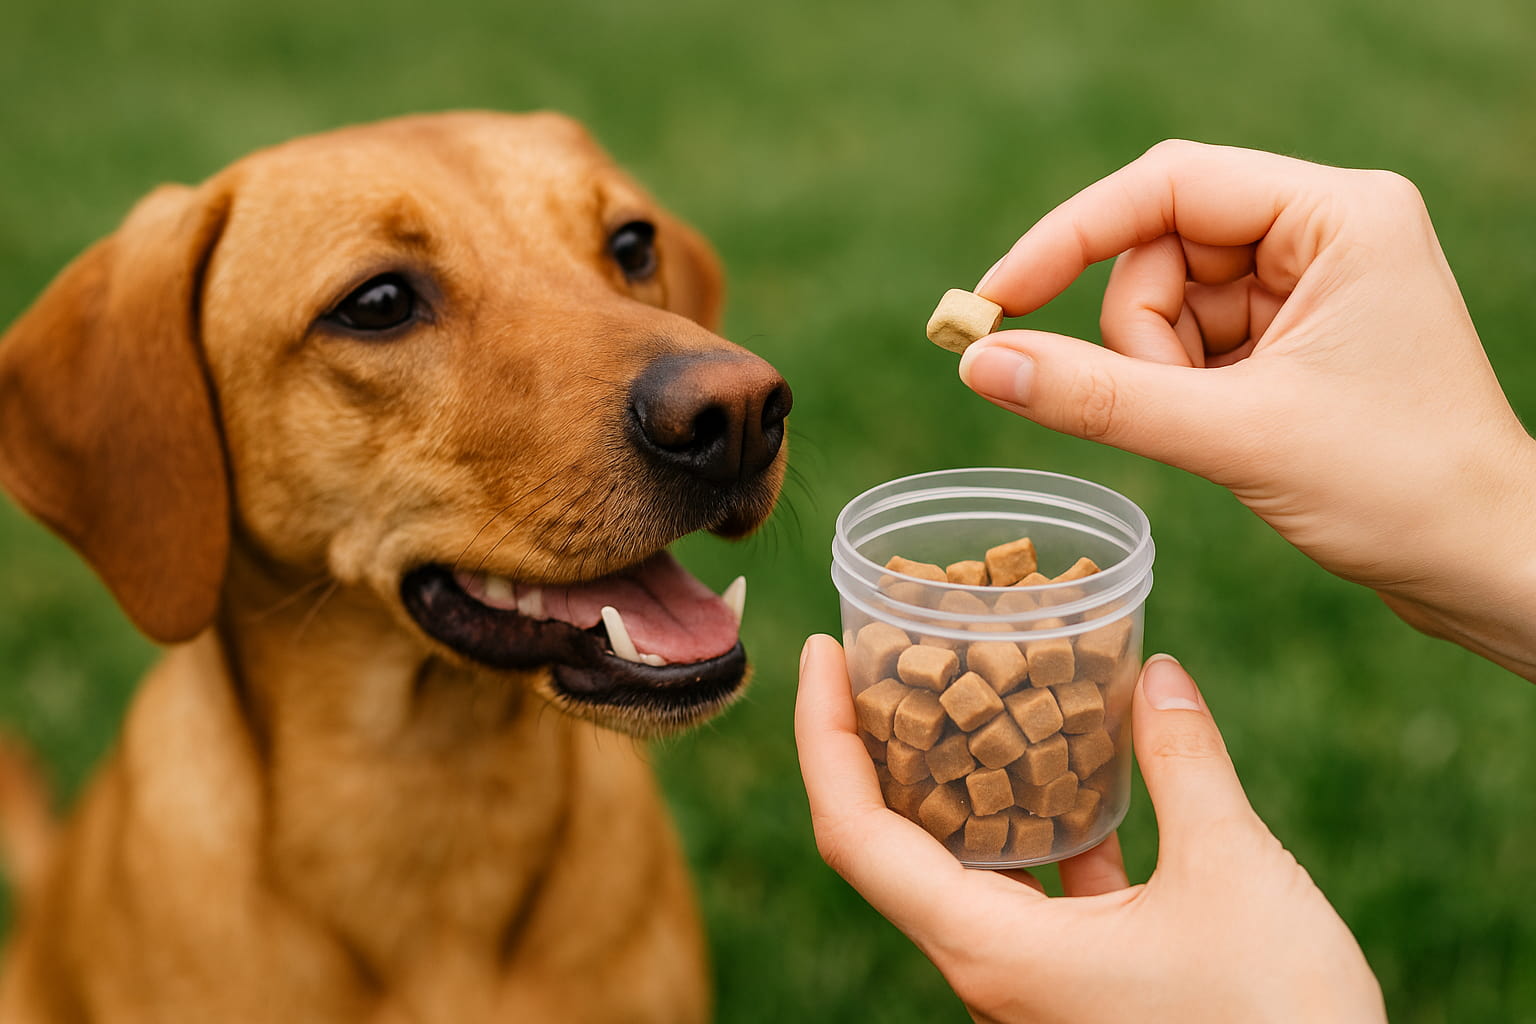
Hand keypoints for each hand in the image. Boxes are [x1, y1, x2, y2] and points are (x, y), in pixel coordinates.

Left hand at [795, 634, 1385, 1023]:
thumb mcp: (1235, 873)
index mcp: (990, 949)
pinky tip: (1074, 777)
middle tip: (893, 656)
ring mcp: (1026, 989)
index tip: (820, 654)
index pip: (854, 834)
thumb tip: (1158, 675)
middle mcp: (986, 973)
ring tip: (973, 692)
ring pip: (961, 869)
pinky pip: (1026, 897)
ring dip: (962, 782)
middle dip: (882, 744)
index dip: (823, 736)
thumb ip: (1185, 764)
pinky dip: (1034, 830)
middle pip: (890, 845)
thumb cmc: (1280, 1023)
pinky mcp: (1071, 994)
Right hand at [961, 140, 1535, 679]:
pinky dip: (1181, 392)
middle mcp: (1324, 231)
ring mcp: (1309, 284)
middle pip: (1159, 251)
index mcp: (1337, 214)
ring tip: (1223, 432)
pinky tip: (1230, 433)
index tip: (993, 300)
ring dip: (1161, 373)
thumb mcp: (1234, 436)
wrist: (1482, 565)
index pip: (1167, 185)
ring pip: (1165, 304)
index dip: (1068, 237)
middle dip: (1142, 338)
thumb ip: (1100, 397)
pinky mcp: (1293, 335)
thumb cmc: (1399, 489)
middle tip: (1178, 409)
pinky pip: (1189, 344)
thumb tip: (980, 363)